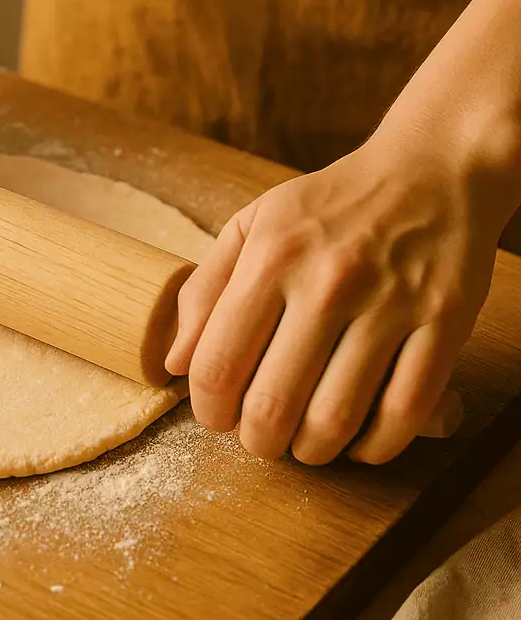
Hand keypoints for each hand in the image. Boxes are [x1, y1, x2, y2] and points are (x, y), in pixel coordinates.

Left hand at [165, 136, 500, 464]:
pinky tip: (359, 441)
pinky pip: (405, 412)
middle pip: (273, 404)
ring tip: (304, 442)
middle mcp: (328, 282)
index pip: (218, 365)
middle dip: (258, 441)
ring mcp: (391, 304)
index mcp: (271, 257)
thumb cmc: (330, 205)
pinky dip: (376, 445)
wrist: (432, 168)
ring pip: (336, 418)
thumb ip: (204, 290)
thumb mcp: (252, 224)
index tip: (217, 417)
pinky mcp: (446, 322)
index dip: (209, 410)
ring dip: (312, 451)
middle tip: (261, 437)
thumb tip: (174, 363)